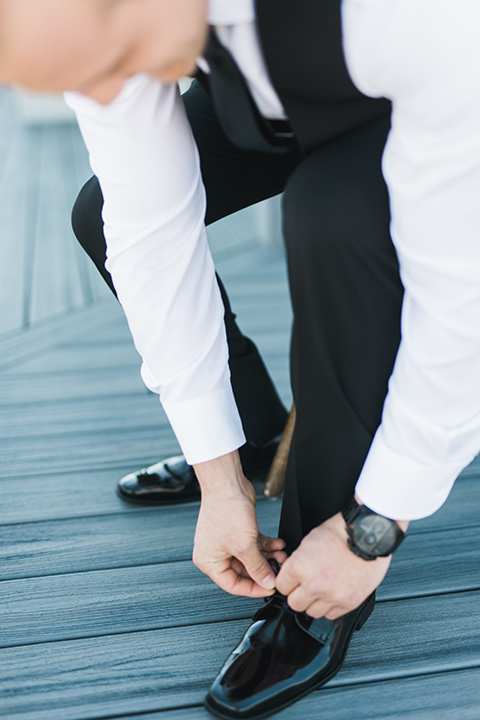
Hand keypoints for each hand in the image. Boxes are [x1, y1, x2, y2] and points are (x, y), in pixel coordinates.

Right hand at [193, 451, 286, 597]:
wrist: (228, 483)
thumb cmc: (225, 509)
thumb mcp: (244, 546)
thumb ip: (257, 567)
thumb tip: (267, 582)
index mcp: (209, 561)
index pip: (233, 585)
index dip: (253, 588)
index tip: (269, 587)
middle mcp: (216, 552)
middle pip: (244, 571)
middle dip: (264, 569)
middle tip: (278, 570)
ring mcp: (227, 541)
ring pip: (251, 557)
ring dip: (268, 557)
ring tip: (281, 556)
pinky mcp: (237, 531)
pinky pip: (253, 544)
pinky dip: (266, 545)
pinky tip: (277, 544)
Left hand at [276, 511, 392, 618]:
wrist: (367, 535)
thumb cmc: (341, 532)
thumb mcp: (309, 541)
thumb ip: (298, 562)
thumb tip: (294, 575)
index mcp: (300, 567)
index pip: (281, 587)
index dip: (287, 582)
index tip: (292, 581)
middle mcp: (314, 585)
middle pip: (294, 604)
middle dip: (298, 595)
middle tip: (306, 586)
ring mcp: (332, 596)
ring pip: (312, 613)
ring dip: (315, 602)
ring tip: (322, 589)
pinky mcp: (349, 603)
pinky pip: (332, 615)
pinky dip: (331, 606)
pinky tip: (334, 593)